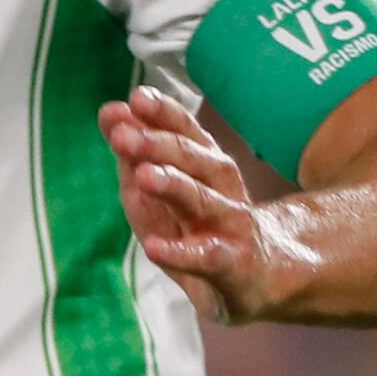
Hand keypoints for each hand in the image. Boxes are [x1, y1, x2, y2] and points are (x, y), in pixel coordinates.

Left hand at [105, 91, 306, 322]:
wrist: (267, 277)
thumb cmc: (206, 229)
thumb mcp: (164, 192)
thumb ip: (136, 155)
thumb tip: (109, 110)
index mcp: (207, 169)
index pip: (188, 135)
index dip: (165, 115)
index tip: (137, 98)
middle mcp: (223, 191)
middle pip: (197, 162)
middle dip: (161, 145)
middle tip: (123, 135)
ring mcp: (231, 228)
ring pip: (205, 201)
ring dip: (175, 185)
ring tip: (144, 175)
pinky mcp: (233, 266)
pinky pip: (208, 257)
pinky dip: (182, 252)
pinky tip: (154, 247)